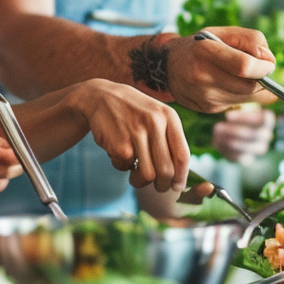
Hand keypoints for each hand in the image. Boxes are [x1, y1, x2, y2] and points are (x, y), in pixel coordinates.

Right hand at [68, 79, 190, 192]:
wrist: (100, 96)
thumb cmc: (133, 111)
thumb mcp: (156, 115)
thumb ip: (169, 138)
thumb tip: (178, 175)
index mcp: (169, 116)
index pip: (182, 155)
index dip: (181, 176)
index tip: (177, 187)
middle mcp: (155, 123)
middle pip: (166, 170)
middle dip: (162, 185)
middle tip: (158, 187)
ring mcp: (136, 133)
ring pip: (147, 175)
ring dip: (141, 182)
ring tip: (136, 177)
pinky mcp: (119, 144)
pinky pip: (125, 168)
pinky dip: (122, 166)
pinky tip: (119, 154)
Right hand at [159, 26, 276, 112]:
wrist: (168, 66)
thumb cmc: (200, 45)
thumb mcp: (222, 32)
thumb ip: (251, 39)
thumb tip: (270, 61)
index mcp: (204, 52)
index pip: (244, 66)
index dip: (263, 67)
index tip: (269, 64)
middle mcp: (201, 77)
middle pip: (249, 86)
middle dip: (263, 79)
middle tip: (261, 69)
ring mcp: (204, 96)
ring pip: (246, 98)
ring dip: (256, 89)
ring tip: (247, 75)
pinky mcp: (207, 108)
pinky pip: (237, 103)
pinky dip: (242, 95)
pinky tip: (232, 83)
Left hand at [212, 106, 273, 164]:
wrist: (231, 127)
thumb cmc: (235, 111)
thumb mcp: (238, 103)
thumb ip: (238, 100)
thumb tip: (237, 95)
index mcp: (266, 120)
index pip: (265, 120)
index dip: (246, 118)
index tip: (227, 116)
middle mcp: (266, 135)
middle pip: (254, 135)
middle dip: (234, 131)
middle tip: (217, 126)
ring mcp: (258, 148)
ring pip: (247, 149)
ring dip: (228, 141)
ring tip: (216, 134)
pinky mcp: (247, 158)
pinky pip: (238, 157)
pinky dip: (226, 150)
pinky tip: (216, 141)